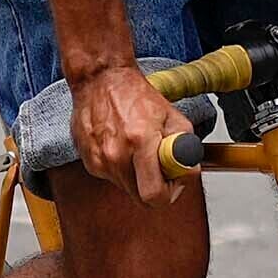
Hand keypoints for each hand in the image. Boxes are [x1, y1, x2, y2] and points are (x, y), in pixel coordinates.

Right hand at [68, 62, 185, 199]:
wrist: (101, 80)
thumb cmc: (135, 95)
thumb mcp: (172, 116)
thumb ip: (185, 145)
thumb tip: (189, 168)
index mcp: (140, 142)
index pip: (154, 195)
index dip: (170, 193)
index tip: (174, 181)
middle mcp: (115, 155)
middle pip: (140, 197)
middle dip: (155, 186)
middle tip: (161, 167)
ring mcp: (99, 160)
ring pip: (127, 187)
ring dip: (138, 175)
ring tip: (140, 149)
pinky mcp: (89, 161)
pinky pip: (112, 177)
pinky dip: (121, 167)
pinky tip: (122, 145)